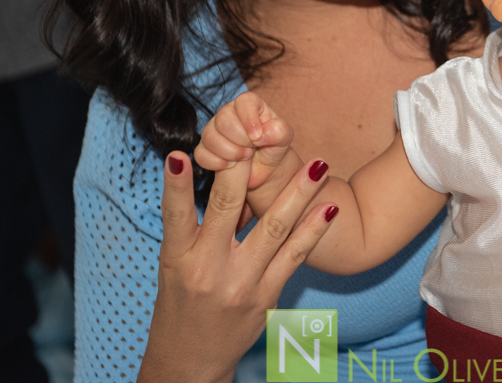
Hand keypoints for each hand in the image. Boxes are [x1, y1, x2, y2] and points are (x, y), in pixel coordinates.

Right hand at [138, 152, 338, 382]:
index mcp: (178, 257)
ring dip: (299, 193)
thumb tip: (211, 174)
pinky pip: (295, 256)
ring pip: (273, 228)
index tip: (184, 154)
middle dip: (245, 173)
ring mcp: (241, 283)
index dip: (177, 184)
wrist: (191, 361)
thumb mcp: (172, 265)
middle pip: (227, 210)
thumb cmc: (180, 304)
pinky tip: (329, 207)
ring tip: (318, 166)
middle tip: (261, 140)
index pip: (175, 213)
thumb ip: (190, 226)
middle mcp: (208, 268)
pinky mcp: (267, 296)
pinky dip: (314, 230)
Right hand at [195, 92, 293, 190]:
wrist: (266, 169)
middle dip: (239, 139)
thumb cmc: (274, 147)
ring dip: (228, 151)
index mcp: (250, 105)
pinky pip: (200, 154)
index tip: (257, 137)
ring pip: (209, 136)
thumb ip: (279, 131)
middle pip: (223, 119)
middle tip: (252, 150)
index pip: (244, 101)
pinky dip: (215, 162)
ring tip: (244, 158)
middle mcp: (229, 113)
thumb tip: (264, 133)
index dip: (249, 119)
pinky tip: (229, 166)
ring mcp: (214, 130)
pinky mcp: (205, 148)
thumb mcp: (284, 138)